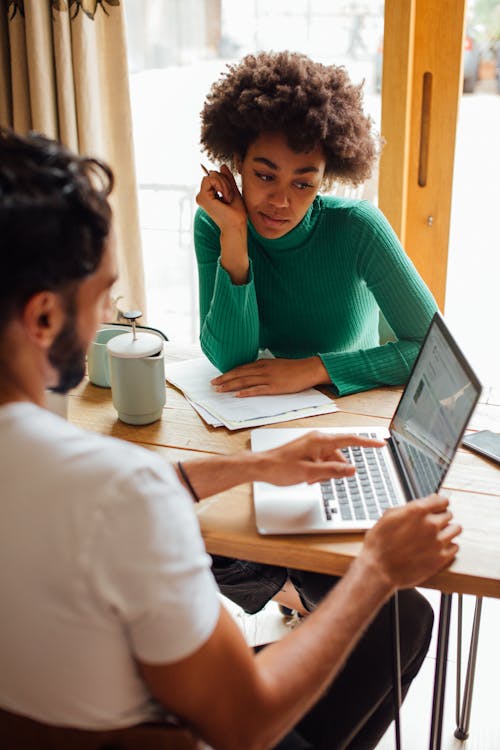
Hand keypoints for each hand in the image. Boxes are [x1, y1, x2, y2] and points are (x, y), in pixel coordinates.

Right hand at [196, 164, 246, 231]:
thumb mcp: (233, 191)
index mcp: (207, 195)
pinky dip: (222, 185)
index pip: (214, 176)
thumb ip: (227, 179)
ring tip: (228, 198)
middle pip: (212, 174)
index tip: (229, 196)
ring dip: (224, 184)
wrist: (236, 224)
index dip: (224, 180)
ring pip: (212, 175)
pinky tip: (225, 198)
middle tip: (229, 197)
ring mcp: (200, 197)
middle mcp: (201, 196)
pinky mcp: (203, 197)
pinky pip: (211, 178)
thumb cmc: (236, 212)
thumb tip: (222, 166)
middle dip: (224, 181)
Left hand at [212, 357, 329, 395]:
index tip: (218, 377)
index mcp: (263, 363)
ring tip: (219, 390)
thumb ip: (265, 367)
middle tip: (213, 384)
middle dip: (224, 379)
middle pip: (239, 374)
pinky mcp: (274, 387)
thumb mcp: (277, 364)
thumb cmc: (294, 368)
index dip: (228, 373)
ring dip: (230, 386)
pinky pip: (257, 390)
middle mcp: (262, 369)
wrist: (309, 369)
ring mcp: (268, 378)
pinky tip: (237, 395)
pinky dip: (246, 392)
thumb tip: (254, 371)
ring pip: (244, 381)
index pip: (241, 368)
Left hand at [258, 430, 385, 485]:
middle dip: (336, 468)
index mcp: (320, 440)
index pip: (350, 439)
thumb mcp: (310, 473)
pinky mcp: (307, 451)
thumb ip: (333, 471)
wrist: (262, 467)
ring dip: (326, 471)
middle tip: (321, 479)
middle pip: (339, 454)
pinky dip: (319, 471)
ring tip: (311, 479)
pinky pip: (321, 461)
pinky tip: (308, 478)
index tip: (380, 443)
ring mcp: (312, 445)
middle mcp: (317, 439)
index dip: (367, 442)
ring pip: (330, 459)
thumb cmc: (280, 467)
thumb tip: (351, 470)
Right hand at [361, 494, 460, 588]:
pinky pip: (455, 547)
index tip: (437, 507)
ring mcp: (438, 542)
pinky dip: (449, 546)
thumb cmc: (379, 543)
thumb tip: (427, 501)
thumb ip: (410, 506)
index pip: (442, 500)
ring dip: (448, 530)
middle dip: (441, 517)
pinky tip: (438, 548)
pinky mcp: (441, 558)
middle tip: (431, 524)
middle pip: (449, 514)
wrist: (378, 569)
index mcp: (417, 511)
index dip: (438, 503)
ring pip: (456, 529)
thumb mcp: (389, 516)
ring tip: (438, 535)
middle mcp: (431, 524)